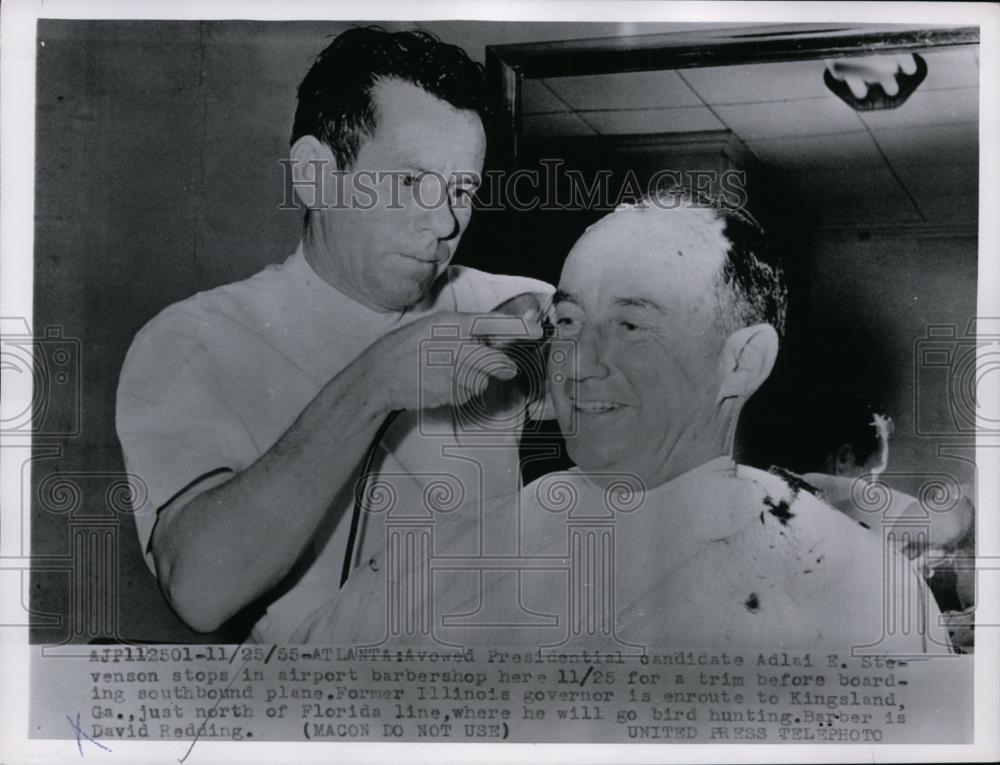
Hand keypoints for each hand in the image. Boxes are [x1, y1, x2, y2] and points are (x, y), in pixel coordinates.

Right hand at [361, 310, 543, 412]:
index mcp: (449, 323)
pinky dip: (460, 392)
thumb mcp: (436, 328)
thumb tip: (502, 343)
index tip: (538, 330)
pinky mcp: (444, 392)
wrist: (379, 376)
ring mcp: (447, 371)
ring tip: (450, 373)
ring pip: (481, 380)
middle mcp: (451, 345)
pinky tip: (441, 384)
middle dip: (501, 367)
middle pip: (493, 361)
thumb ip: (468, 333)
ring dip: (474, 380)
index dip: (518, 327)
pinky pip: (466, 394)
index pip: (491, 322)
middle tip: (505, 368)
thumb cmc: (409, 348)